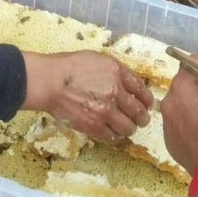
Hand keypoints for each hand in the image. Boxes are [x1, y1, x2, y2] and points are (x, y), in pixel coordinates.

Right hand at [20, 50, 153, 143]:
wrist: (49, 82)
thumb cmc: (69, 66)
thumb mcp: (96, 59)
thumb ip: (115, 71)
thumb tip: (129, 83)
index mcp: (116, 72)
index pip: (141, 90)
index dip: (147, 100)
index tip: (148, 105)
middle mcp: (114, 92)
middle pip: (139, 111)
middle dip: (143, 118)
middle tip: (141, 120)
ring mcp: (105, 111)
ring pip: (129, 128)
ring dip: (130, 128)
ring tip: (126, 127)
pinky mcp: (94, 126)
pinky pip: (113, 137)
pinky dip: (116, 137)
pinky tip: (113, 133)